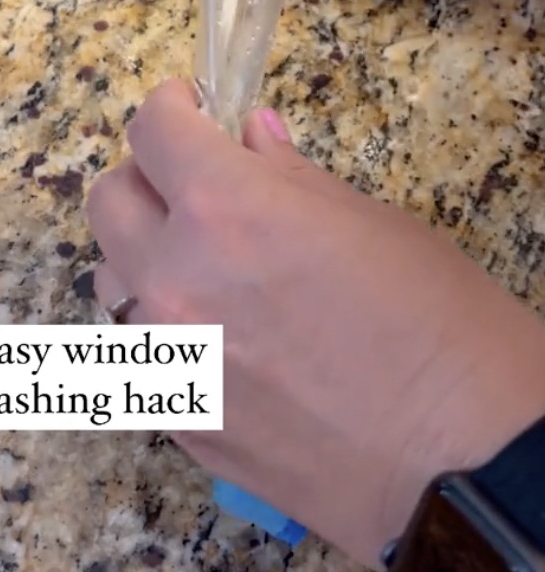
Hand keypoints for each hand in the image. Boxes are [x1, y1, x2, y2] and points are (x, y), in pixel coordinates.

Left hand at [87, 80, 544, 567]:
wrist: (463, 465)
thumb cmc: (440, 327)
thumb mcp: (373, 225)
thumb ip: (290, 176)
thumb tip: (250, 135)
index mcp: (226, 210)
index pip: (153, 132)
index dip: (168, 107)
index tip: (188, 106)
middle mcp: (175, 281)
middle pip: (108, 202)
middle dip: (145, 177)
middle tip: (192, 183)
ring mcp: (167, 360)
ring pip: (110, 280)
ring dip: (144, 255)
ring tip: (202, 262)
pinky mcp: (178, 423)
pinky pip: (138, 354)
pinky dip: (162, 327)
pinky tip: (218, 335)